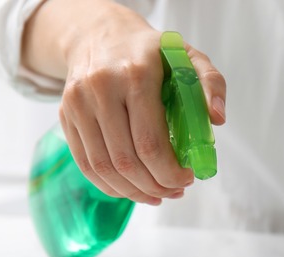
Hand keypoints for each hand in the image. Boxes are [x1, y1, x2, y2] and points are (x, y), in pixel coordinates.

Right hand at [23, 0, 226, 204]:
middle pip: (126, 159)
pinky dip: (110, 185)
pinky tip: (132, 190)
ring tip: (157, 195)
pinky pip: (86, 164)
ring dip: (133, 191)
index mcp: (136, 74)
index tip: (187, 178)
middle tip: (175, 190)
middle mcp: (102, 89)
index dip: (169, 171)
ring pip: (104, 167)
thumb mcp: (187, 56)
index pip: (150, 142)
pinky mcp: (66, 116)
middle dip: (155, 185)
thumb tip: (217, 119)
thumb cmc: (149, 51)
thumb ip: (211, 82)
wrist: (99, 34)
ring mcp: (79, 104)